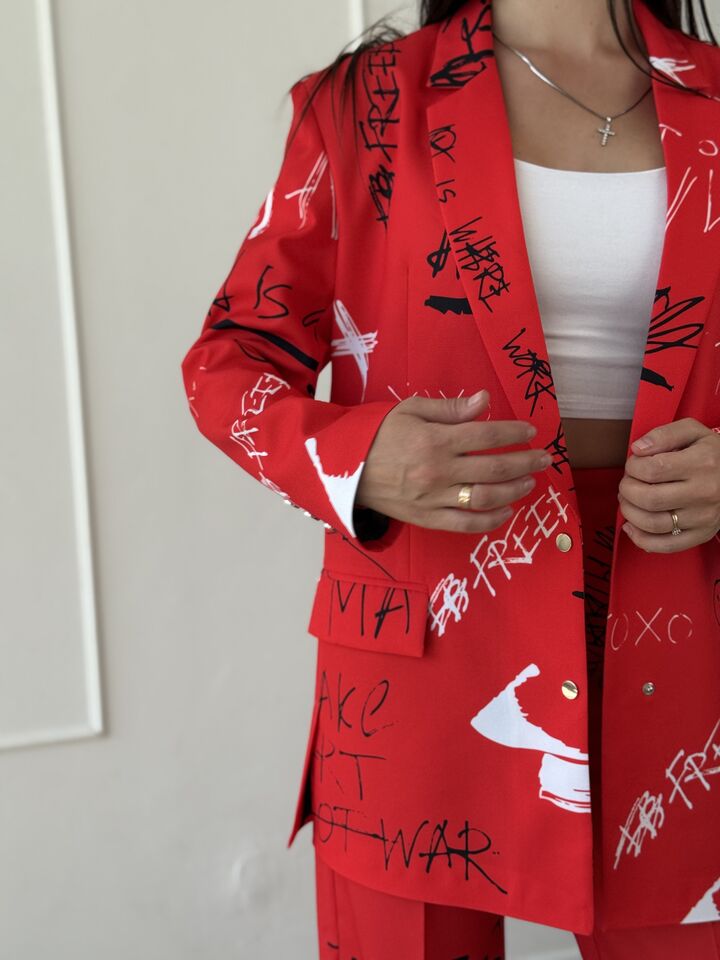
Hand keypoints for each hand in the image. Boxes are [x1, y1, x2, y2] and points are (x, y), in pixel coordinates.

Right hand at [355, 390, 550, 532]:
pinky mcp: (426, 518)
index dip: (513, 434)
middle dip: (524, 462)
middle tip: (543, 458)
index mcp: (435, 440)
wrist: (344, 469)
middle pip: (493, 468)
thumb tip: (484, 401)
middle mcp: (438, 471)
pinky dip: (490, 520)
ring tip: (529, 482)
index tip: (529, 432)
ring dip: (514, 490)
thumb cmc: (377, 435)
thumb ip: (450, 409)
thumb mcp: (410, 410)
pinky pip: (465, 524)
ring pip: (485, 498)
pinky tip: (505, 510)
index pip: (486, 436)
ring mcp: (433, 498)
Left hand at [618, 418, 719, 552]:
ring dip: (629, 512)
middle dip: (627, 490)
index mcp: (702, 463)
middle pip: (649, 499)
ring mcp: (704, 517)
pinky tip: (630, 526)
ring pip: (653, 523)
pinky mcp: (702, 534)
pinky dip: (641, 539)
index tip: (634, 464)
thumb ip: (664, 434)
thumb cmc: (712, 453)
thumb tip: (637, 449)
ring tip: (628, 500)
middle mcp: (705, 493)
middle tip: (627, 483)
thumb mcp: (693, 432)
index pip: (652, 469)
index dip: (633, 467)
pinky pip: (666, 546)